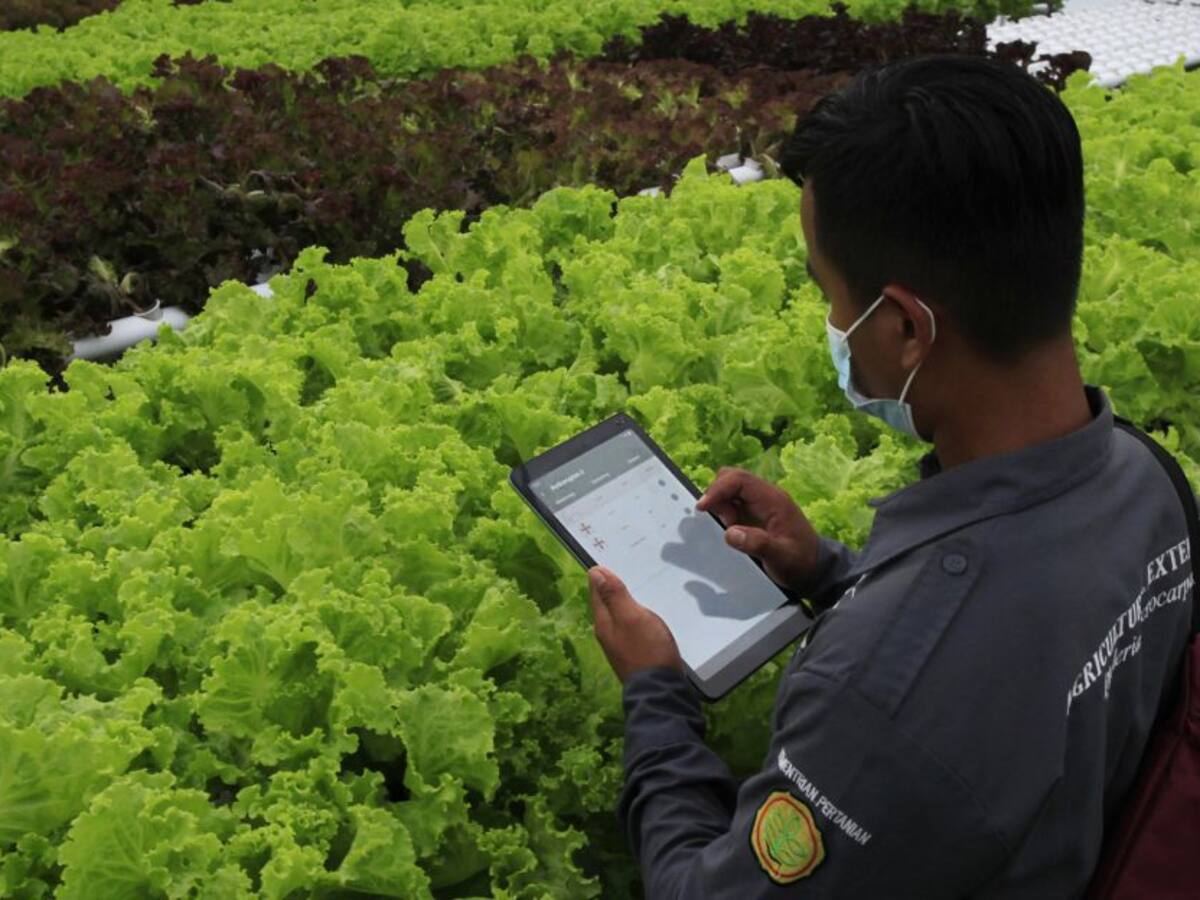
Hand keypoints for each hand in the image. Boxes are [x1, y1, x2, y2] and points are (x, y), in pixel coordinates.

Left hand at [588, 566, 683, 682]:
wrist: (661, 690)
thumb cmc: (646, 650)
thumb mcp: (631, 617)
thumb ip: (614, 595)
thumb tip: (594, 572)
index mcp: (604, 622)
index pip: (596, 591)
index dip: (600, 575)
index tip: (606, 557)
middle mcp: (608, 633)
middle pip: (607, 603)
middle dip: (612, 586)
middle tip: (625, 566)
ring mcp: (621, 644)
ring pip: (620, 614)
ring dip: (626, 600)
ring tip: (639, 583)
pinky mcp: (636, 652)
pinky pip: (632, 626)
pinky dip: (637, 614)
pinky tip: (648, 611)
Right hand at [695, 467, 821, 592]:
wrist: (815, 569)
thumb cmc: (799, 562)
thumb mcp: (780, 557)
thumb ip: (757, 544)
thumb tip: (730, 532)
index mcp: (773, 500)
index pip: (740, 480)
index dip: (717, 489)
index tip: (702, 507)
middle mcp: (766, 496)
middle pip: (733, 478)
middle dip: (718, 494)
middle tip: (721, 521)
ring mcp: (760, 504)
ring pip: (731, 488)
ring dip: (721, 504)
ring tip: (728, 527)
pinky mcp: (755, 513)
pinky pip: (734, 502)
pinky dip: (724, 511)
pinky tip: (730, 529)